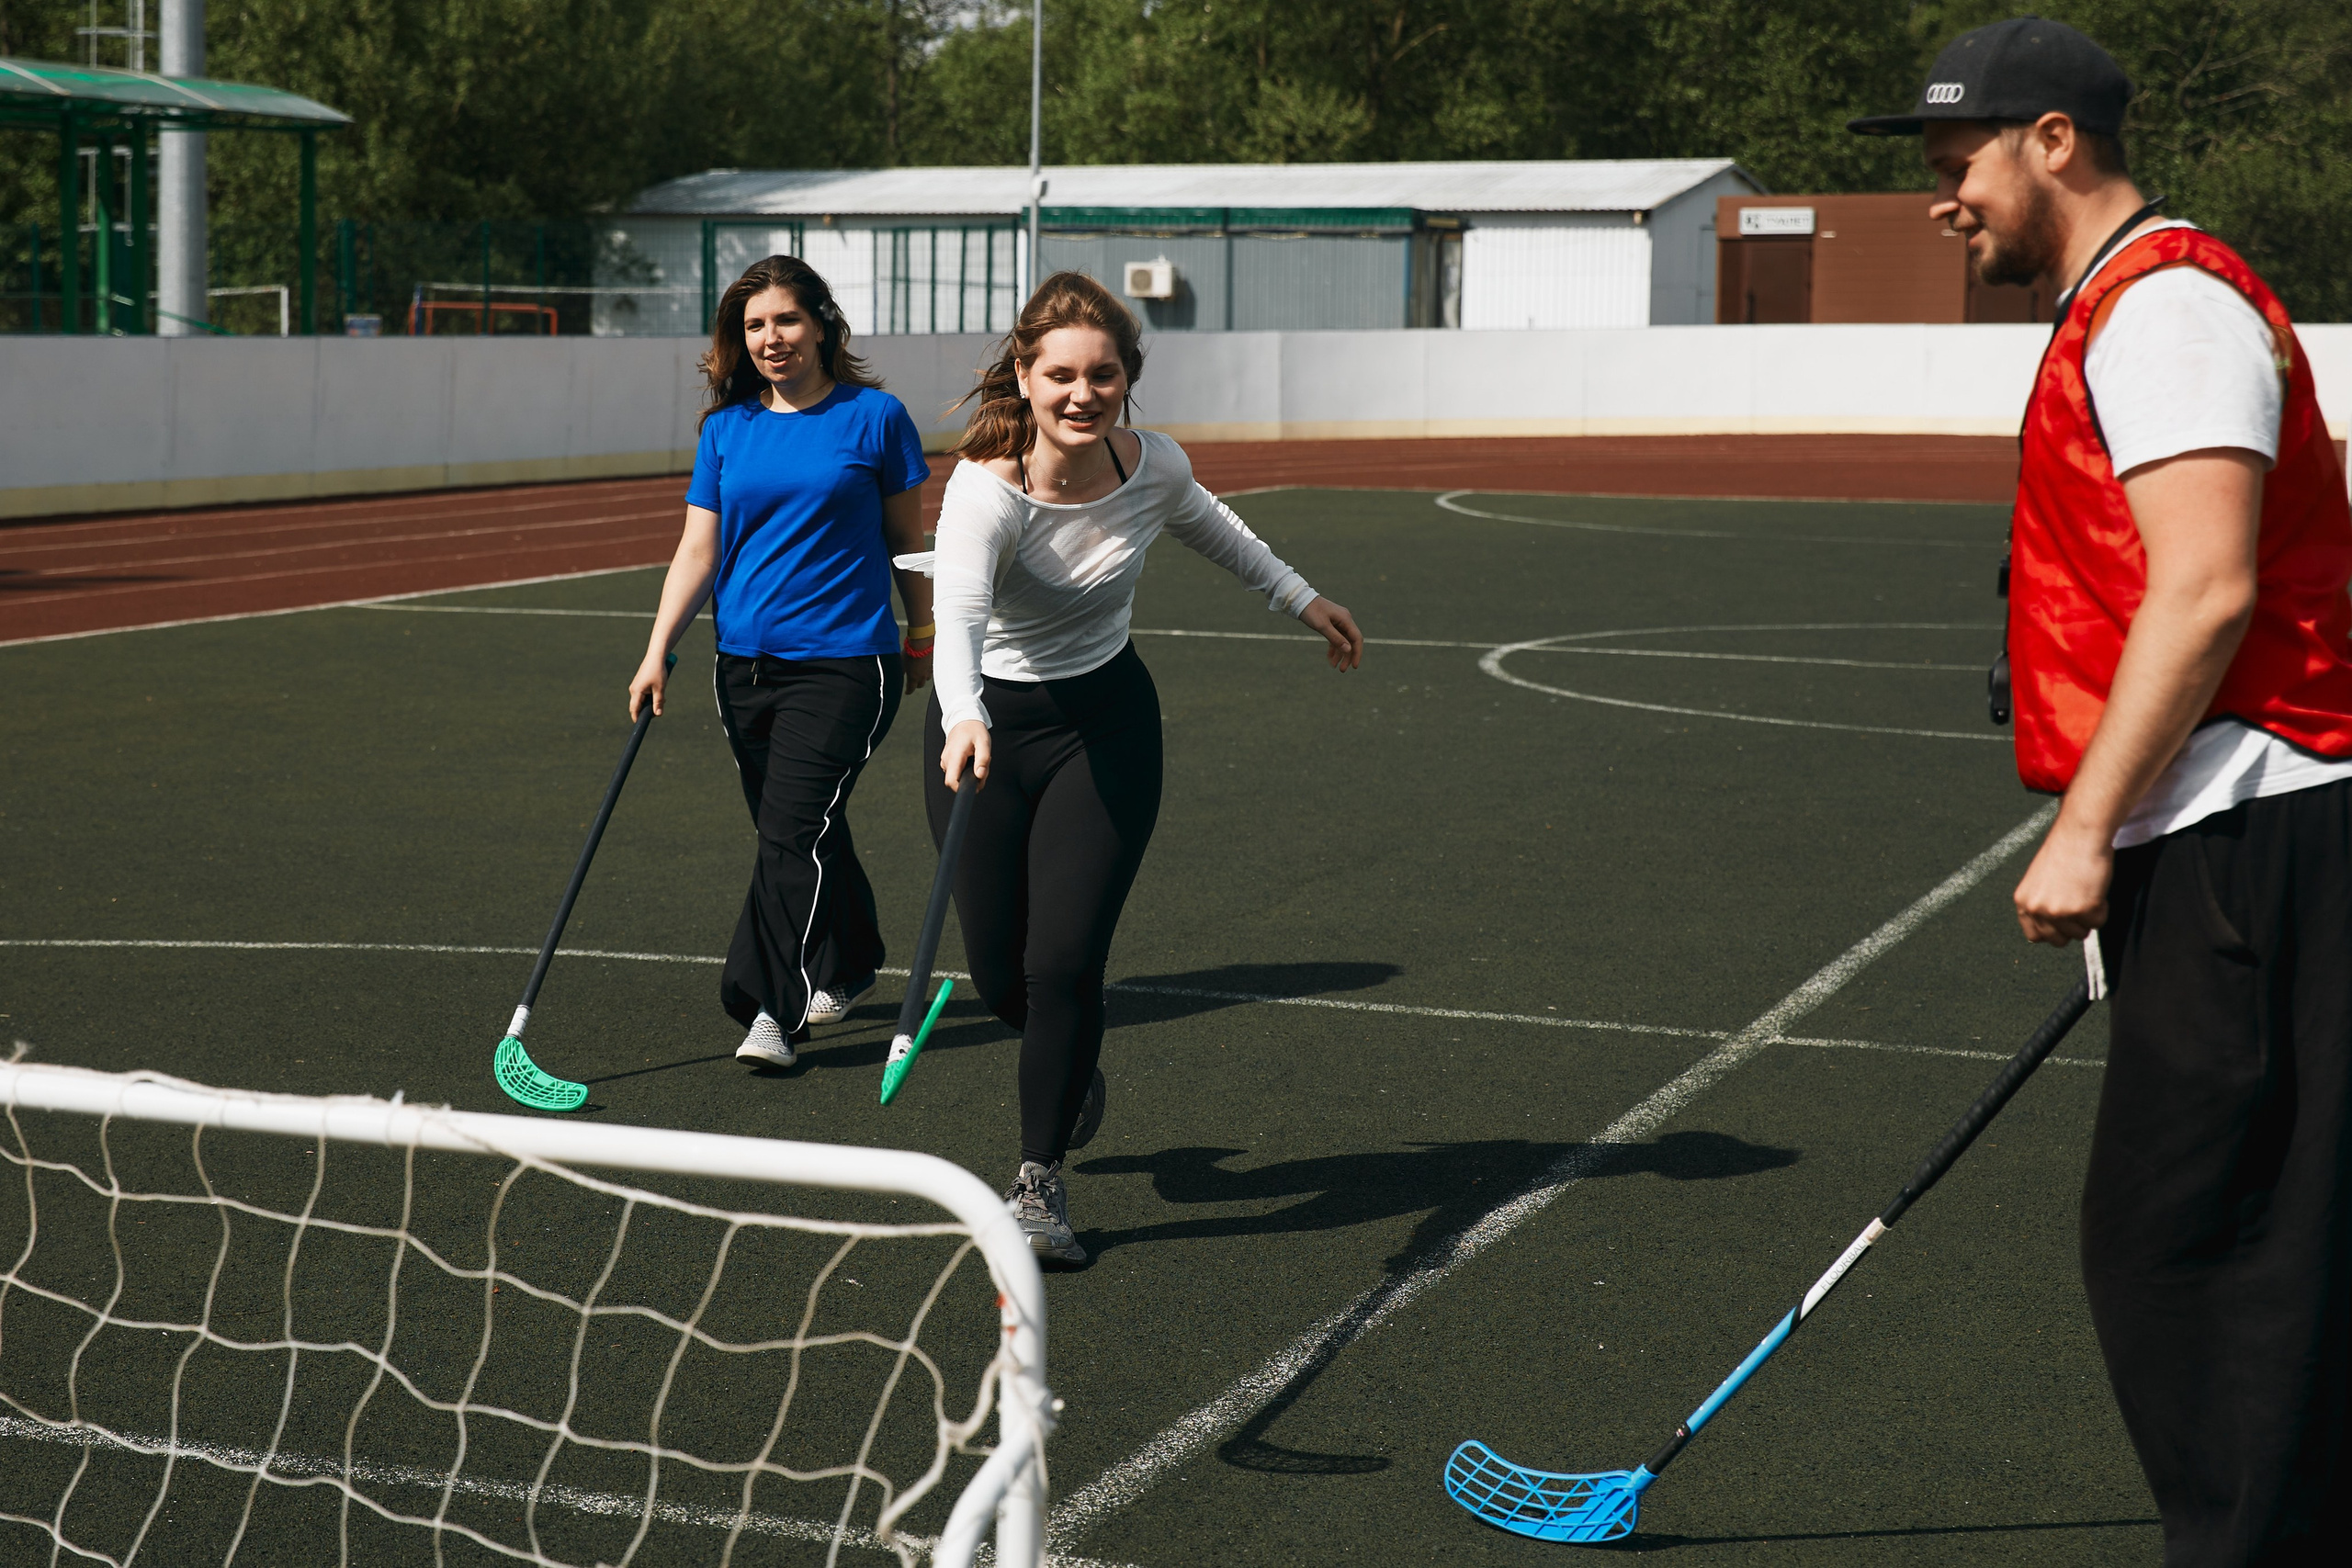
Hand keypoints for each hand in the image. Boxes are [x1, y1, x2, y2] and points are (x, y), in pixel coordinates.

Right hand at [628, 651, 668, 719]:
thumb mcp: (660, 689)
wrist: (656, 657)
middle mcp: (633, 690)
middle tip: (659, 707)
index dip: (637, 718)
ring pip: (642, 700)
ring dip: (651, 702)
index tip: (641, 725)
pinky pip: (643, 694)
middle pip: (638, 706)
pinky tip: (659, 691)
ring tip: (662, 696)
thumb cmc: (658, 671)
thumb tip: (657, 714)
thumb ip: (658, 702)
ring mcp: (636, 686)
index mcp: (636, 692)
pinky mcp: (639, 684)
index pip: (634, 709)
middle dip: (648, 710)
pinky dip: (651, 696)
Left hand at [904, 639, 932, 693]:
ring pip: (927, 678)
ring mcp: (928, 670)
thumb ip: (900, 672)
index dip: (908, 691)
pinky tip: (925, 668)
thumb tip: (896, 677)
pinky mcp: (932, 663)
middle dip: (916, 685)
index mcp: (913, 678)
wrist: (921, 644)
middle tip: (912, 684)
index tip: (907, 692)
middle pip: (920, 685)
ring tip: (919, 676)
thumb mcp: (901, 664)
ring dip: (923, 678)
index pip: (911, 689)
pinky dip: (927, 671)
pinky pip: (930, 671)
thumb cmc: (910, 653)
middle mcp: (922, 676)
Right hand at [942, 719, 990, 790]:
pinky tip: (970, 760)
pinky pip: (956, 772)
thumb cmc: (974, 730)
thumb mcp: (984, 742)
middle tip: (981, 767)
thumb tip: (979, 776)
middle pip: (957, 781)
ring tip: (976, 760)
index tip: (975, 786)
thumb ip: (983, 760)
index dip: (962, 788)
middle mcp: (946, 759)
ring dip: (969, 774)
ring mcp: (945, 760)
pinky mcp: (946, 761)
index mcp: (955, 755)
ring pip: (957, 777)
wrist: (964, 720)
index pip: (951, 781)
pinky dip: (965, 770)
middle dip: (971, 780)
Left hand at [1300, 597, 1363, 670]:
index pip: (1356, 638)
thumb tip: (1349, 650)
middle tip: (1342, 670)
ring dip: (1340, 654)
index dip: (1357, 653)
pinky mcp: (1332, 623)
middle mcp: (1345, 620)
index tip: (1354, 666)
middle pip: (1351, 641)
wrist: (1300, 599)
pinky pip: (1336, 638)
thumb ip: (1335, 638)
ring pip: (1343, 641)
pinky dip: (1333, 648)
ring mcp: (1339, 621)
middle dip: (1347, 656)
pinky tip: (1330, 658)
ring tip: (1334, 666)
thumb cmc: (1310, 611)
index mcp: (1345, 619)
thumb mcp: (1322, 626)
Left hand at [2014, 819, 2112, 945]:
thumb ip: (2041, 904)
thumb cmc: (2063, 852)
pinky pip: (2099, 922)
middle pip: (2059, 941)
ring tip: (2086, 891)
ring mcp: (2060, 911)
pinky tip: (2095, 888)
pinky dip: (2102, 909)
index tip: (2062, 922)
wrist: (2079, 834)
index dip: (2052, 931)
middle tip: (2078, 904)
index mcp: (2024, 902)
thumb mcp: (2039, 882)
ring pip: (2081, 934)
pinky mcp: (2084, 909)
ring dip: (2087, 917)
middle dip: (2072, 927)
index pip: (2034, 936)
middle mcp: (2038, 910)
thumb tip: (2051, 928)